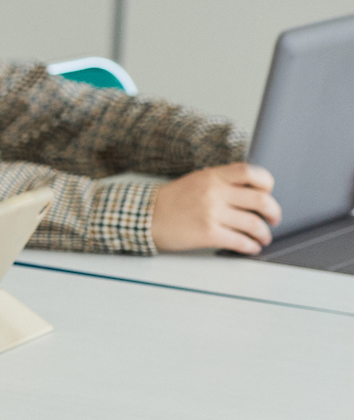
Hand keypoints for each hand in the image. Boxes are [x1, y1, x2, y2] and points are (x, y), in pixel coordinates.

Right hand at [148, 163, 280, 254]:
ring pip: (254, 224)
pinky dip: (250, 247)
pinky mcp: (208, 234)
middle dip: (274, 213)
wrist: (144, 217)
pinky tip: (250, 247)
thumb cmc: (171, 201)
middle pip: (261, 200)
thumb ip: (222, 182)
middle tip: (274, 219)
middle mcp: (214, 192)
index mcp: (212, 176)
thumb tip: (253, 195)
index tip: (268, 192)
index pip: (251, 172)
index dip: (267, 183)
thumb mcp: (196, 181)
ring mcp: (211, 213)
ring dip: (264, 234)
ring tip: (262, 237)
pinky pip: (240, 241)